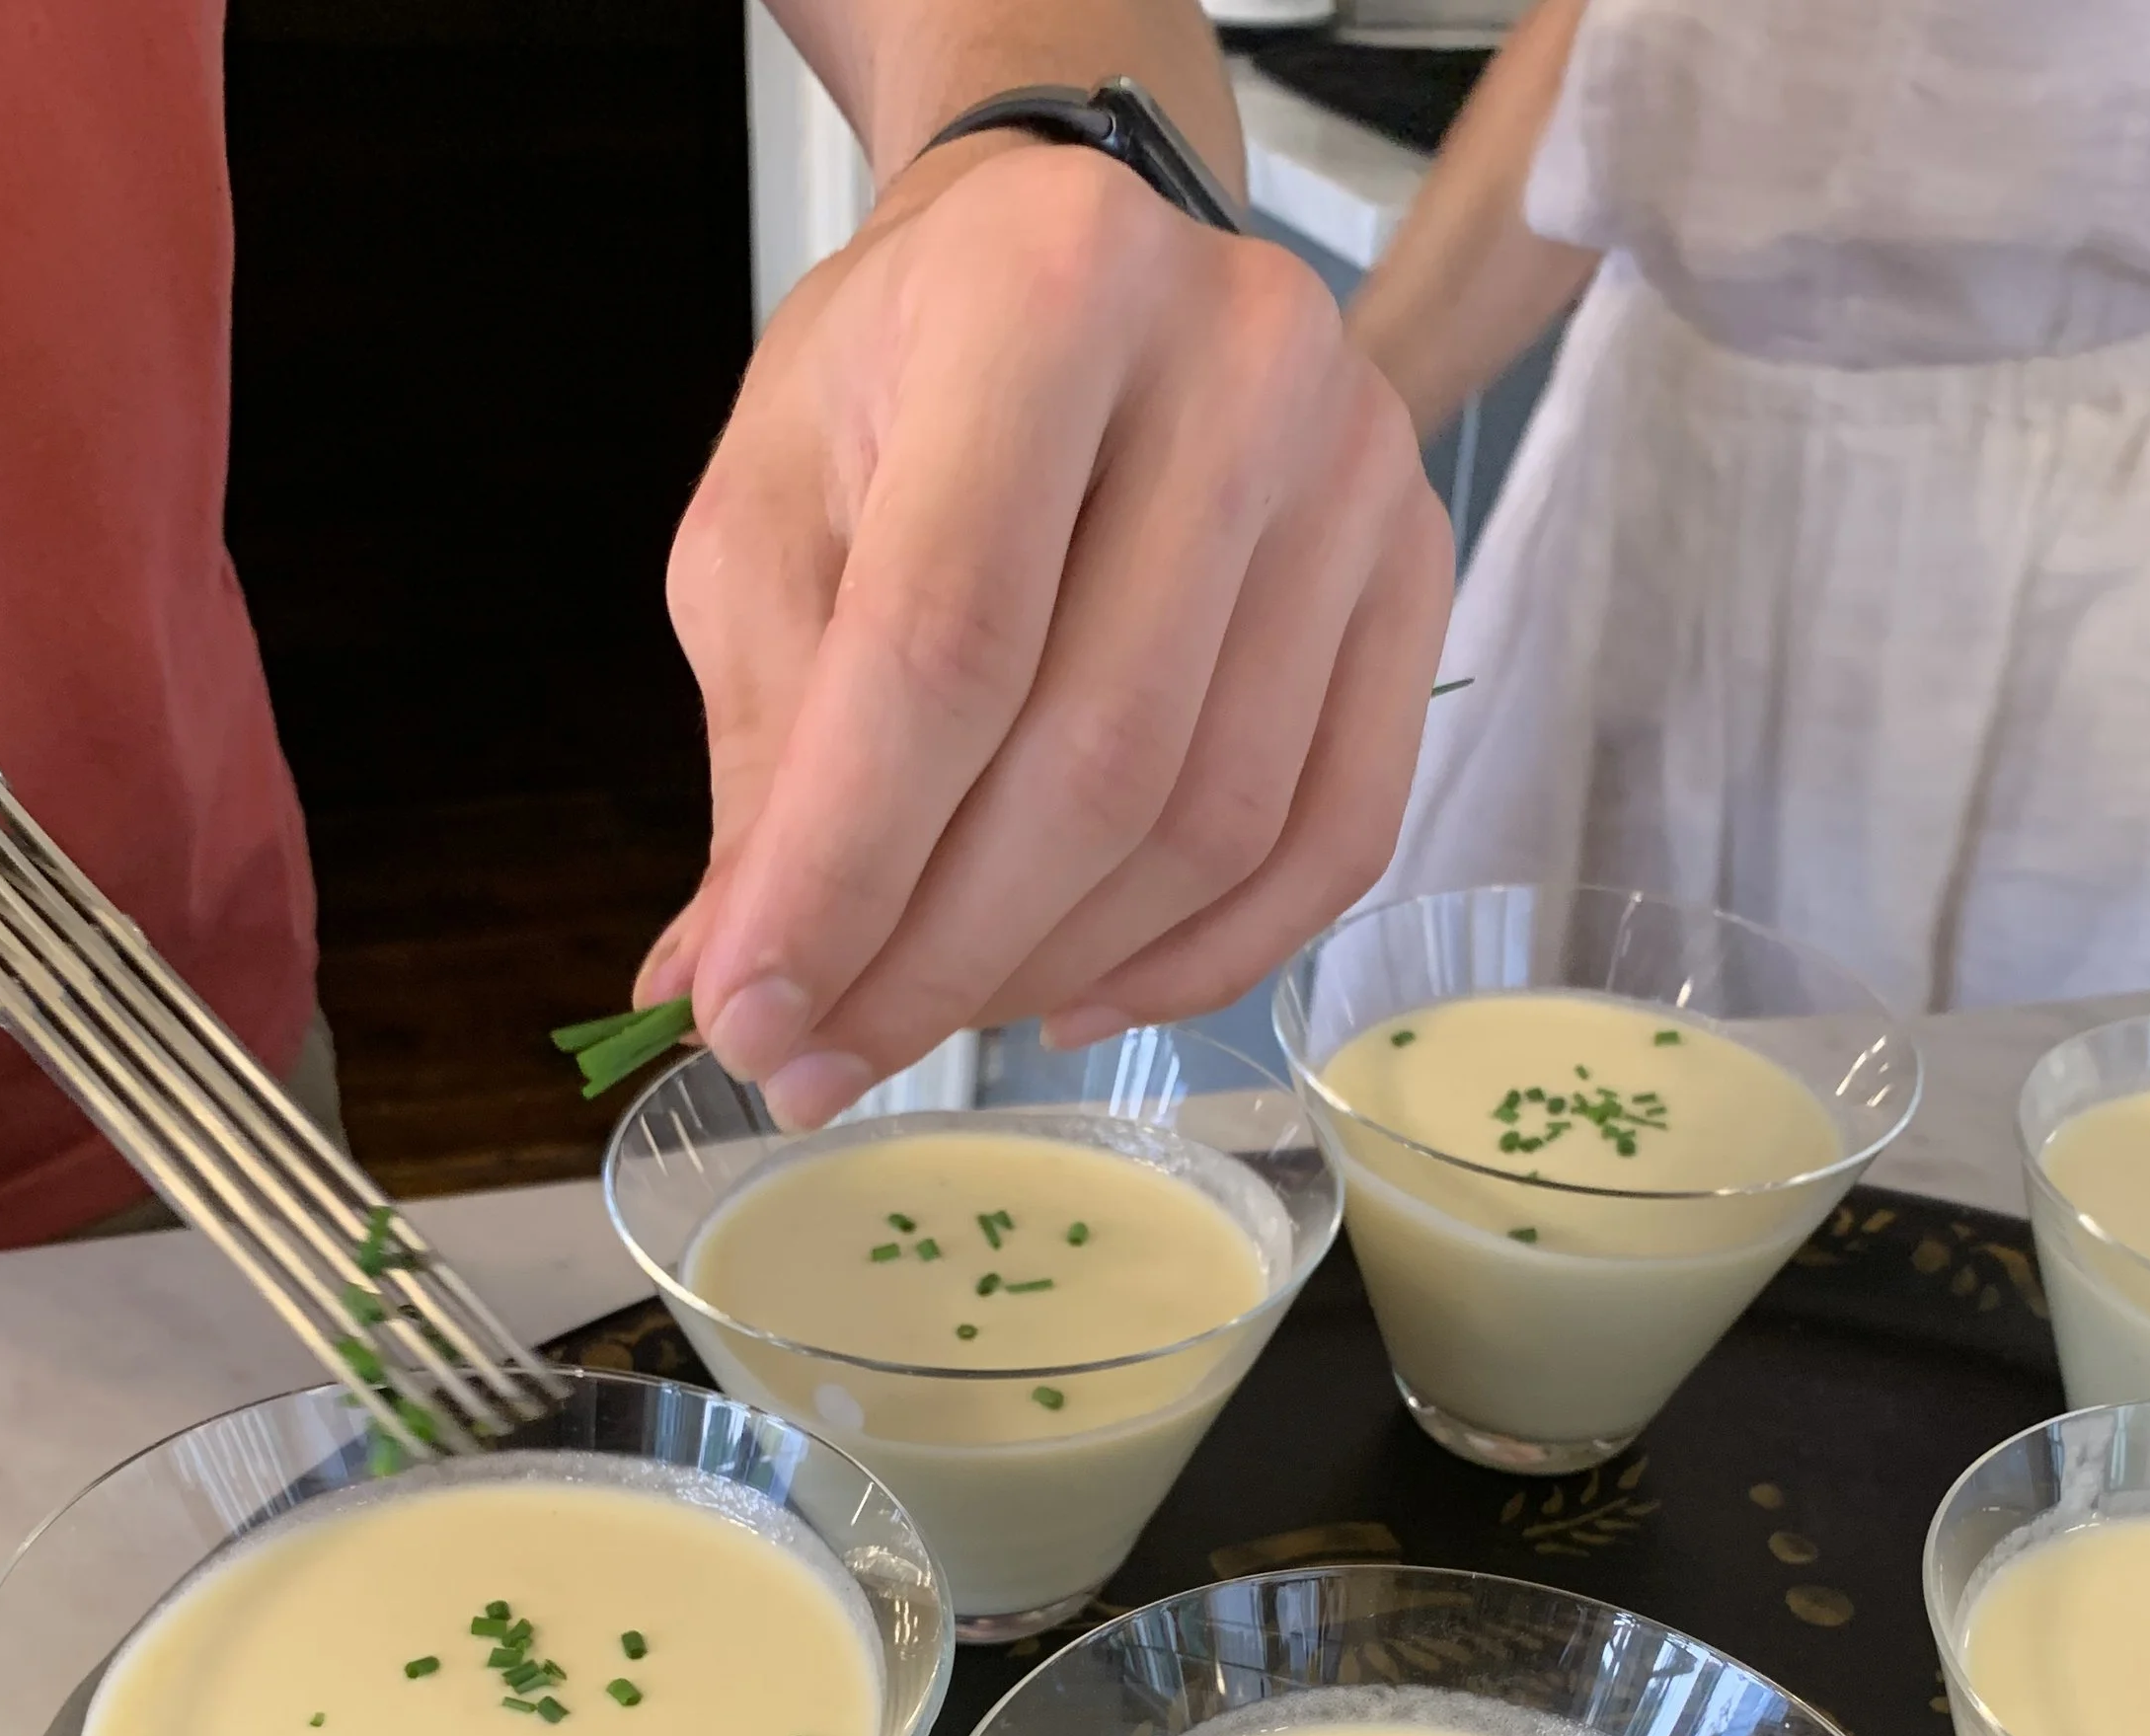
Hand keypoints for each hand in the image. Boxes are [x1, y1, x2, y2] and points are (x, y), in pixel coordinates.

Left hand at [640, 141, 1453, 1124]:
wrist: (1072, 262)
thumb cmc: (902, 380)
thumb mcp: (772, 515)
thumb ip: (763, 746)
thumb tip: (729, 991)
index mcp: (1042, 296)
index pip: (945, 643)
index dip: (844, 865)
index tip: (752, 1017)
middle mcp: (1239, 366)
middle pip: (1097, 755)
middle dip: (941, 954)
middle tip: (823, 1060)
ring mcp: (1359, 473)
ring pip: (1216, 821)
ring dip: (1054, 968)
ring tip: (929, 1017)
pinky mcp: (1420, 571)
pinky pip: (1336, 836)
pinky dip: (1203, 961)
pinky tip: (1077, 998)